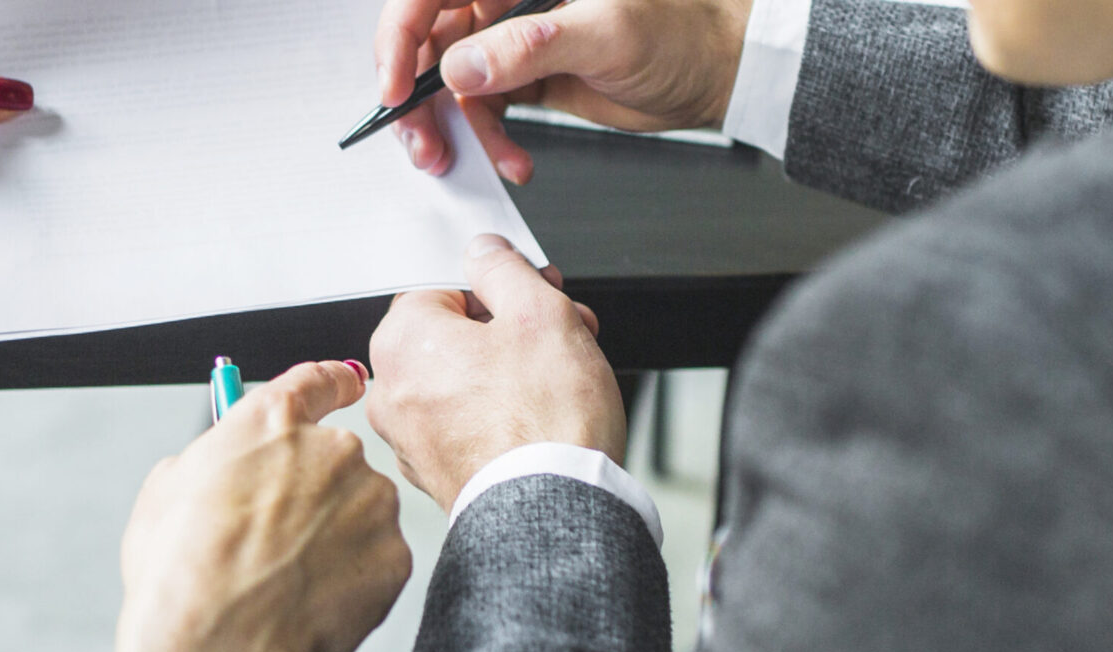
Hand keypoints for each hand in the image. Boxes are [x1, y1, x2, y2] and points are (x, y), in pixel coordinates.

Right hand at [104, 361, 410, 651]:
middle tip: (276, 538)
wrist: (217, 636)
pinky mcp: (393, 557)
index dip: (334, 384)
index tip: (348, 385)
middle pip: (338, 461)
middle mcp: (333, 450)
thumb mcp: (169, 489)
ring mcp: (370, 503)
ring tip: (284, 579)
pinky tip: (309, 602)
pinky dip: (352, 581)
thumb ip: (213, 464)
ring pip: (361, 515)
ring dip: (335, 539)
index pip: (320, 380)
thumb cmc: (182, 566)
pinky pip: (376, 564)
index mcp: (274, 421)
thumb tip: (222, 475)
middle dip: (315, 494)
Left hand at [367, 235, 622, 512]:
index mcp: (404, 341)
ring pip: (463, 378)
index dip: (500, 285)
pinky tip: (540, 417)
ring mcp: (409, 436)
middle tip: (565, 331)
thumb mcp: (540, 313)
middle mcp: (392, 389)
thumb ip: (505, 270)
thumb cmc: (545, 423)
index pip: (443, 285)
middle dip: (514, 327)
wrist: (555, 513)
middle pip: (455, 333)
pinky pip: (465, 421)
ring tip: (563, 377)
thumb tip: (485, 253)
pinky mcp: (435, 470)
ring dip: (512, 368)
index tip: (537, 292)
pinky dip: (499, 412)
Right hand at [375, 0, 750, 183]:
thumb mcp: (610, 34)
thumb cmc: (683, 31)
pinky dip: (487, 140)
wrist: (716, 71)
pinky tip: (511, 158)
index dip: (401, 36)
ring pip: (448, 81)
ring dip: (452, 128)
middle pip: (428, 41)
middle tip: (426, 143)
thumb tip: (464, 63)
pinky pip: (480, 108)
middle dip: (418, 97)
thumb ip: (532, 45)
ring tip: (467, 160)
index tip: (396, 86)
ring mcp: (512, 37)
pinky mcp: (522, 73)